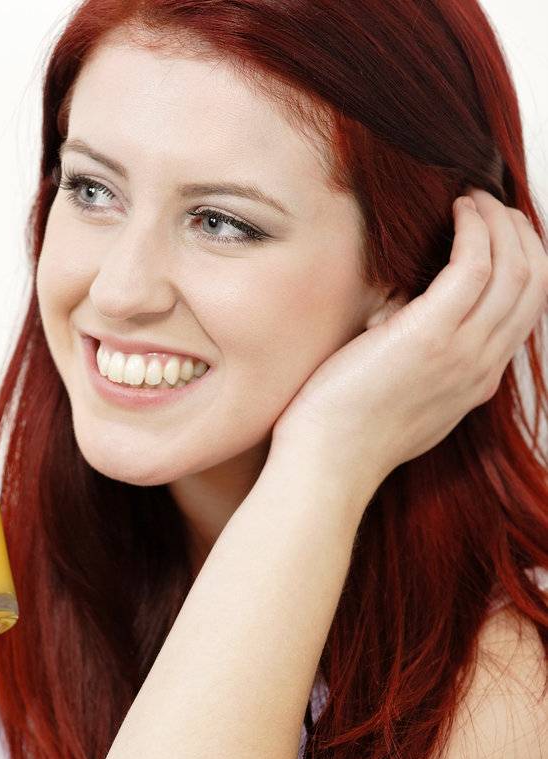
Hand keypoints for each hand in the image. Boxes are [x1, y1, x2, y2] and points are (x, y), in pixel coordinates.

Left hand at [270, 187, 547, 491]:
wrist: (327, 463)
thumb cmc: (345, 430)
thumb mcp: (404, 395)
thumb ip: (424, 361)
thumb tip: (402, 311)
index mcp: (478, 381)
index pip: (526, 309)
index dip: (522, 259)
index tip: (496, 231)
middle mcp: (482, 367)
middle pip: (533, 281)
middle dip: (519, 231)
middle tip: (489, 203)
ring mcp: (462, 352)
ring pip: (515, 266)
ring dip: (499, 220)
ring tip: (472, 199)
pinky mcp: (431, 335)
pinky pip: (475, 263)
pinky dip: (474, 227)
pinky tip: (456, 210)